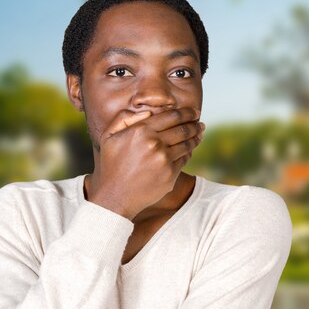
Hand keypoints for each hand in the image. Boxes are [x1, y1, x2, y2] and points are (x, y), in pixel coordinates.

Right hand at [87, 107, 203, 219]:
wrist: (115, 196)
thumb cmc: (111, 165)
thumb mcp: (108, 136)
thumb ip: (123, 118)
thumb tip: (147, 112)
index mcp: (141, 130)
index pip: (171, 116)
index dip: (186, 113)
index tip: (194, 112)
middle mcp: (154, 143)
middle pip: (183, 129)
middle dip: (194, 124)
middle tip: (200, 123)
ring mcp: (164, 159)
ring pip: (186, 144)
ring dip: (196, 137)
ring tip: (199, 134)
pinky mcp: (170, 174)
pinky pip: (184, 159)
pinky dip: (189, 152)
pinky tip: (191, 149)